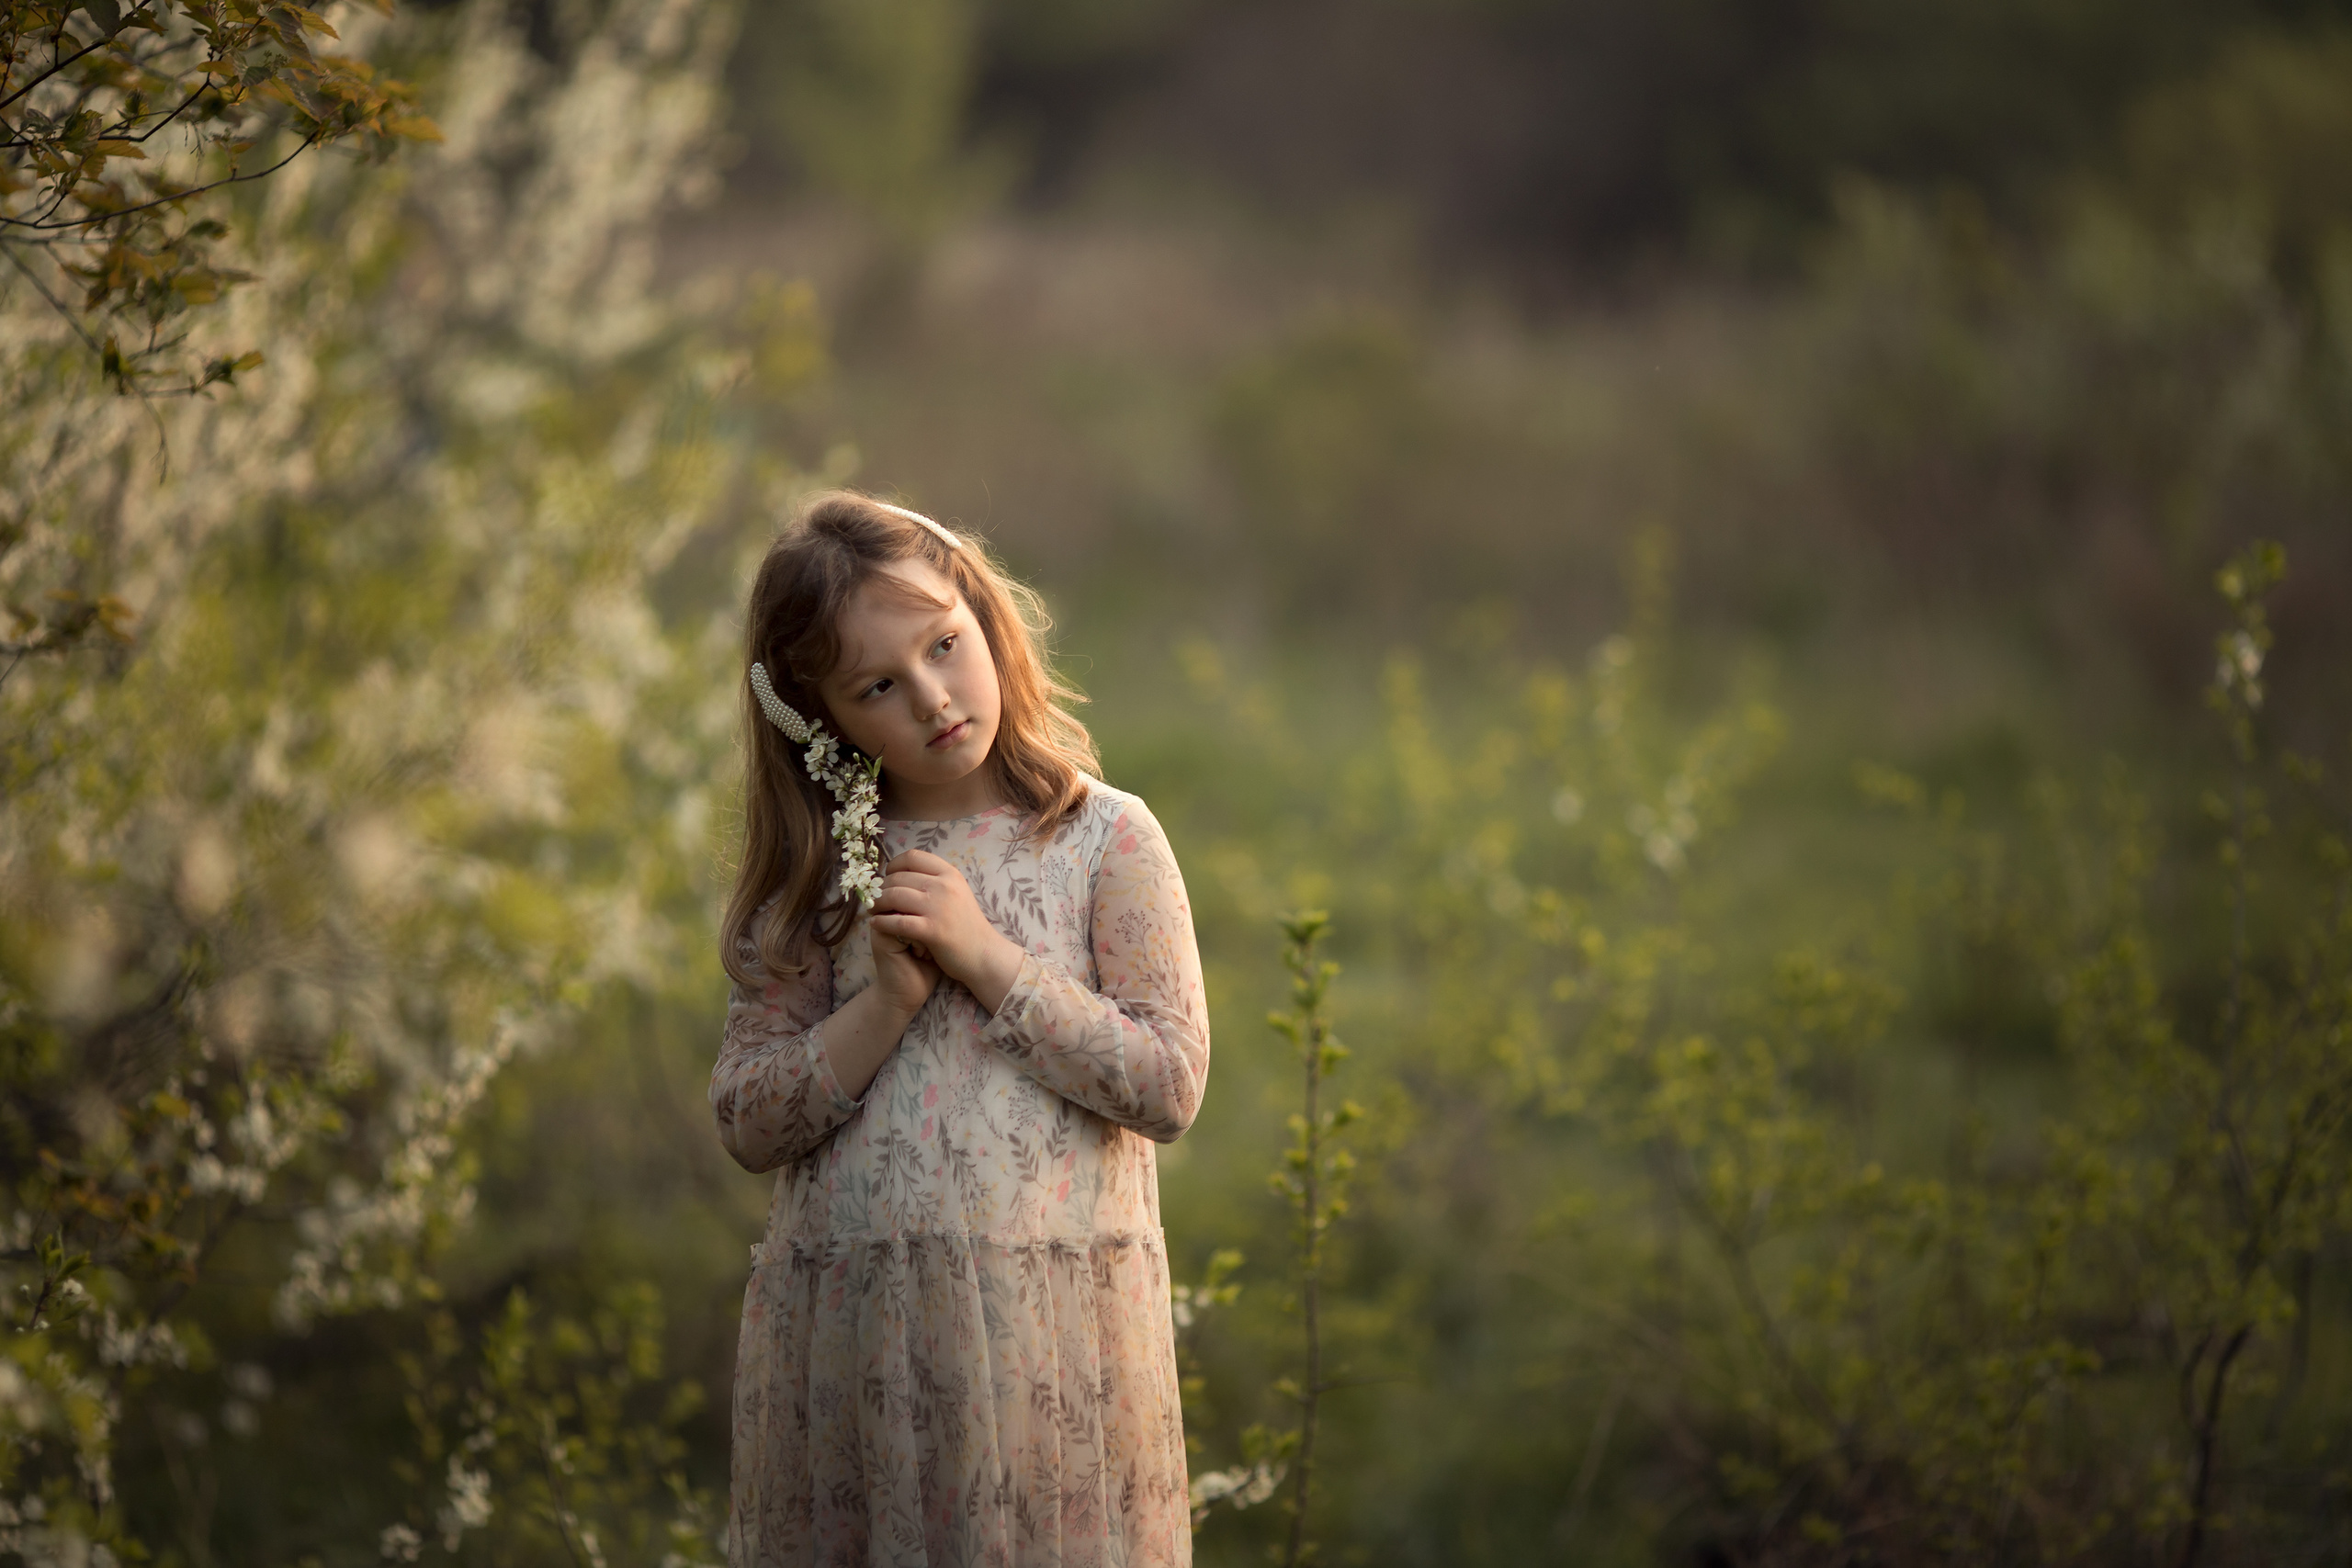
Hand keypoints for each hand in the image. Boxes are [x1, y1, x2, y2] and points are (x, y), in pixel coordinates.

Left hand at [868, 849, 1026, 1014]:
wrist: (984, 954)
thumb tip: (904, 874)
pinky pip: (897, 922)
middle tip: (875, 897)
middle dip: (882, 887)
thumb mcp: (957, 893)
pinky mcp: (932, 930)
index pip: (913, 857)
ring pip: (894, 896)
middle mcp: (944, 886)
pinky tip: (875, 924)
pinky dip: (881, 922)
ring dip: (877, 903)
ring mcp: (938, 907)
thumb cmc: (967, 926)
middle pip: (899, 877)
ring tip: (872, 910)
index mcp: (950, 874)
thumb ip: (935, 881)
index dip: (894, 865)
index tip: (887, 876)